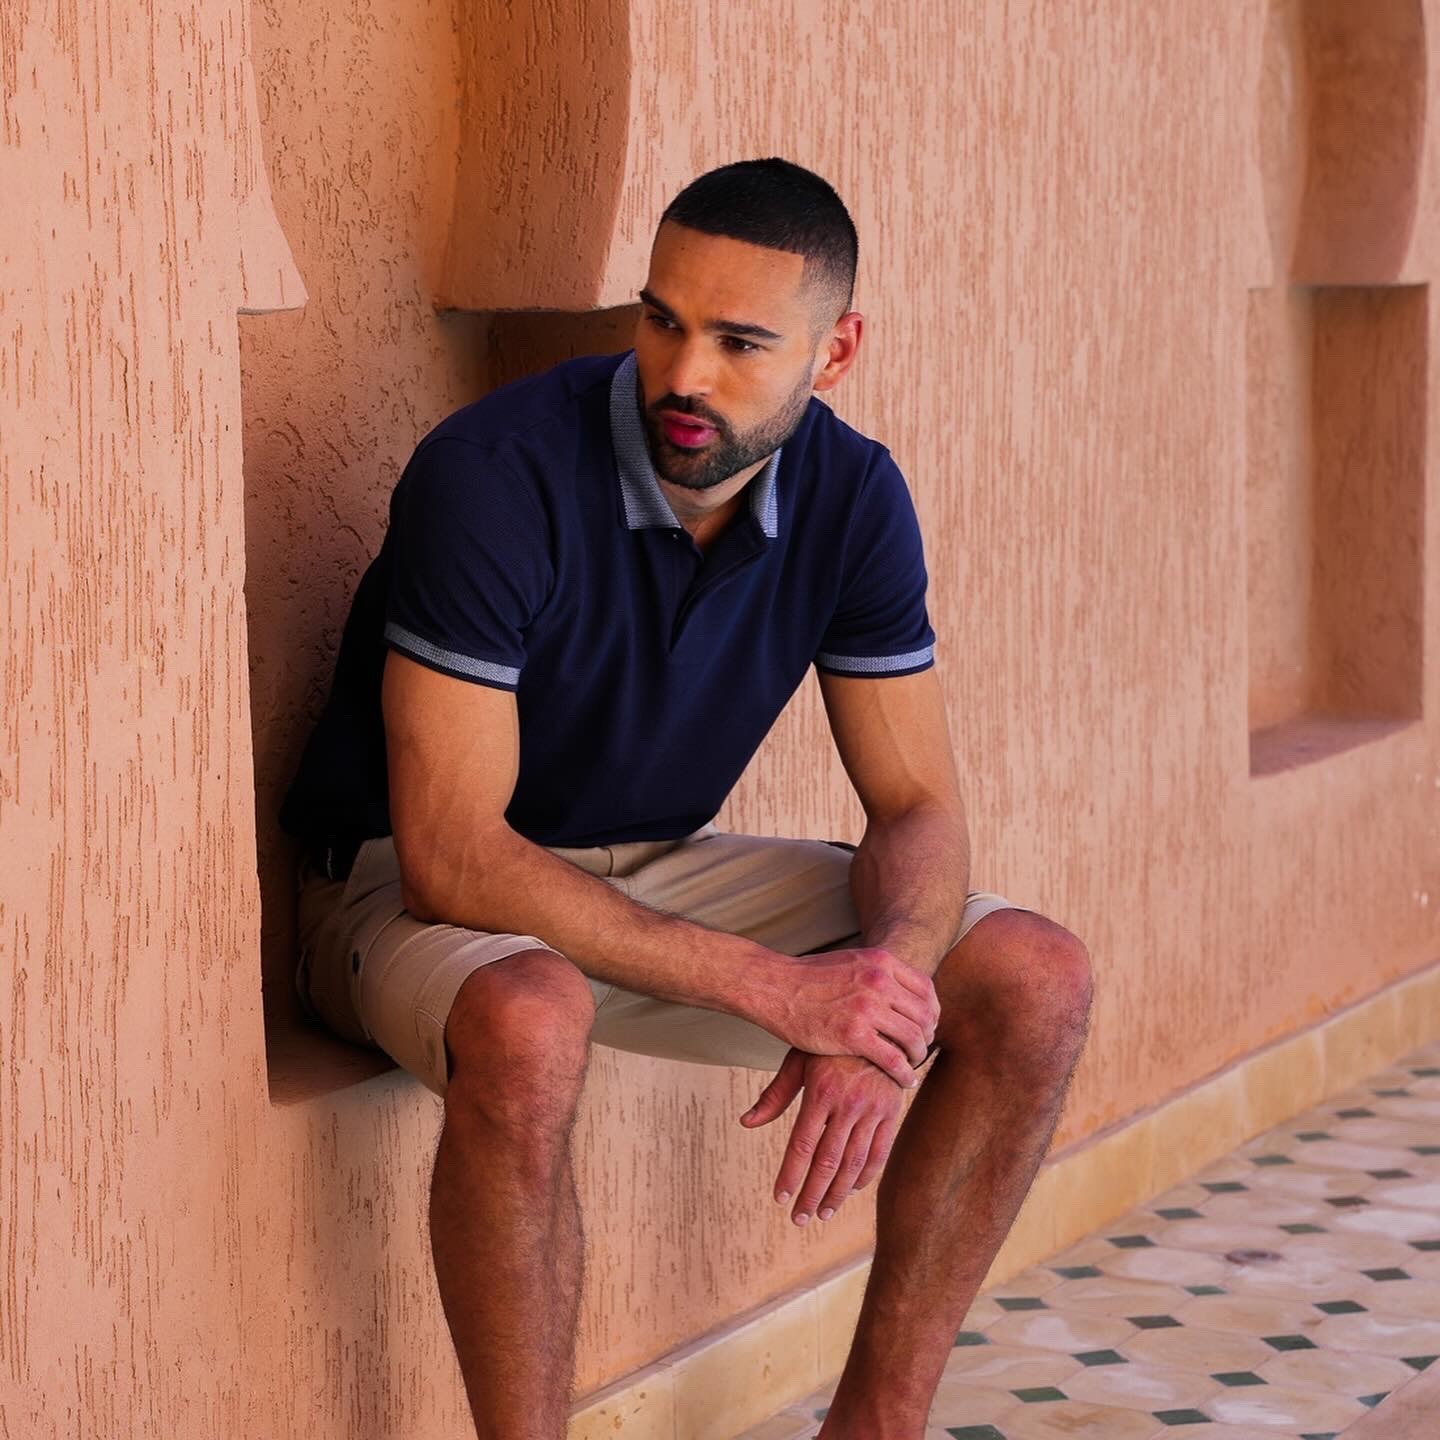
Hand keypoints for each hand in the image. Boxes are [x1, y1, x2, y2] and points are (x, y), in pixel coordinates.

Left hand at [739, 1048, 917, 1225]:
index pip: (802, 1145)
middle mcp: (849, 1104)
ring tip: (822, 1213)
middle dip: (811, 1194)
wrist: (877, 1026)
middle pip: (827, 1162)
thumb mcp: (798, 1060)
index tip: (780, 1198)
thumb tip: (745, 1122)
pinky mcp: (892, 1113)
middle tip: (798, 1218)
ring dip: (837, 1194)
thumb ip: (774, 1094)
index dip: (790, 1174)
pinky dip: (865, 1176)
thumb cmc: (829, 1044)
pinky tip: (851, 1191)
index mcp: (822, 1091)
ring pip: (854, 1163)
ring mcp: (874, 1110)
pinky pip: (879, 1153)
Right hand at [764, 946, 938, 1089]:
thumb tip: (899, 987)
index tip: (927, 1027)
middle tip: (920, 1050)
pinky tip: (904, 1080)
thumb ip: (877, 973)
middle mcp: (879, 981)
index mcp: (881, 961)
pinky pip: (893, 1059)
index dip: (932, 1012)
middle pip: (924, 1015)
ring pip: (912, 1039)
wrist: (774, 986)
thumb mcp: (850, 962)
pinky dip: (904, 1073)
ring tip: (912, 1066)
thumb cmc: (808, 977)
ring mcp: (867, 1007)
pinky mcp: (853, 1034)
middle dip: (927, 1036)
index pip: (926, 989)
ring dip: (918, 1056)